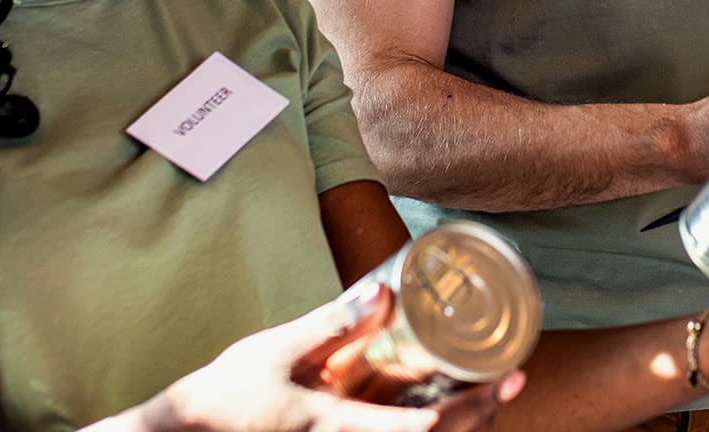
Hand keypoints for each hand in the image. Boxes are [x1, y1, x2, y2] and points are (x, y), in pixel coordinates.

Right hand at [122, 285, 522, 431]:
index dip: (435, 419)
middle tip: (514, 379)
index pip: (390, 429)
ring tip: (499, 388)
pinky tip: (456, 402)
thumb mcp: (277, 350)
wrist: (194, 429)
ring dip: (463, 421)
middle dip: (473, 413)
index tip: (476, 395)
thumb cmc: (230, 390)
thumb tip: (380, 291)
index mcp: (326, 424)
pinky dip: (433, 424)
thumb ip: (330, 324)